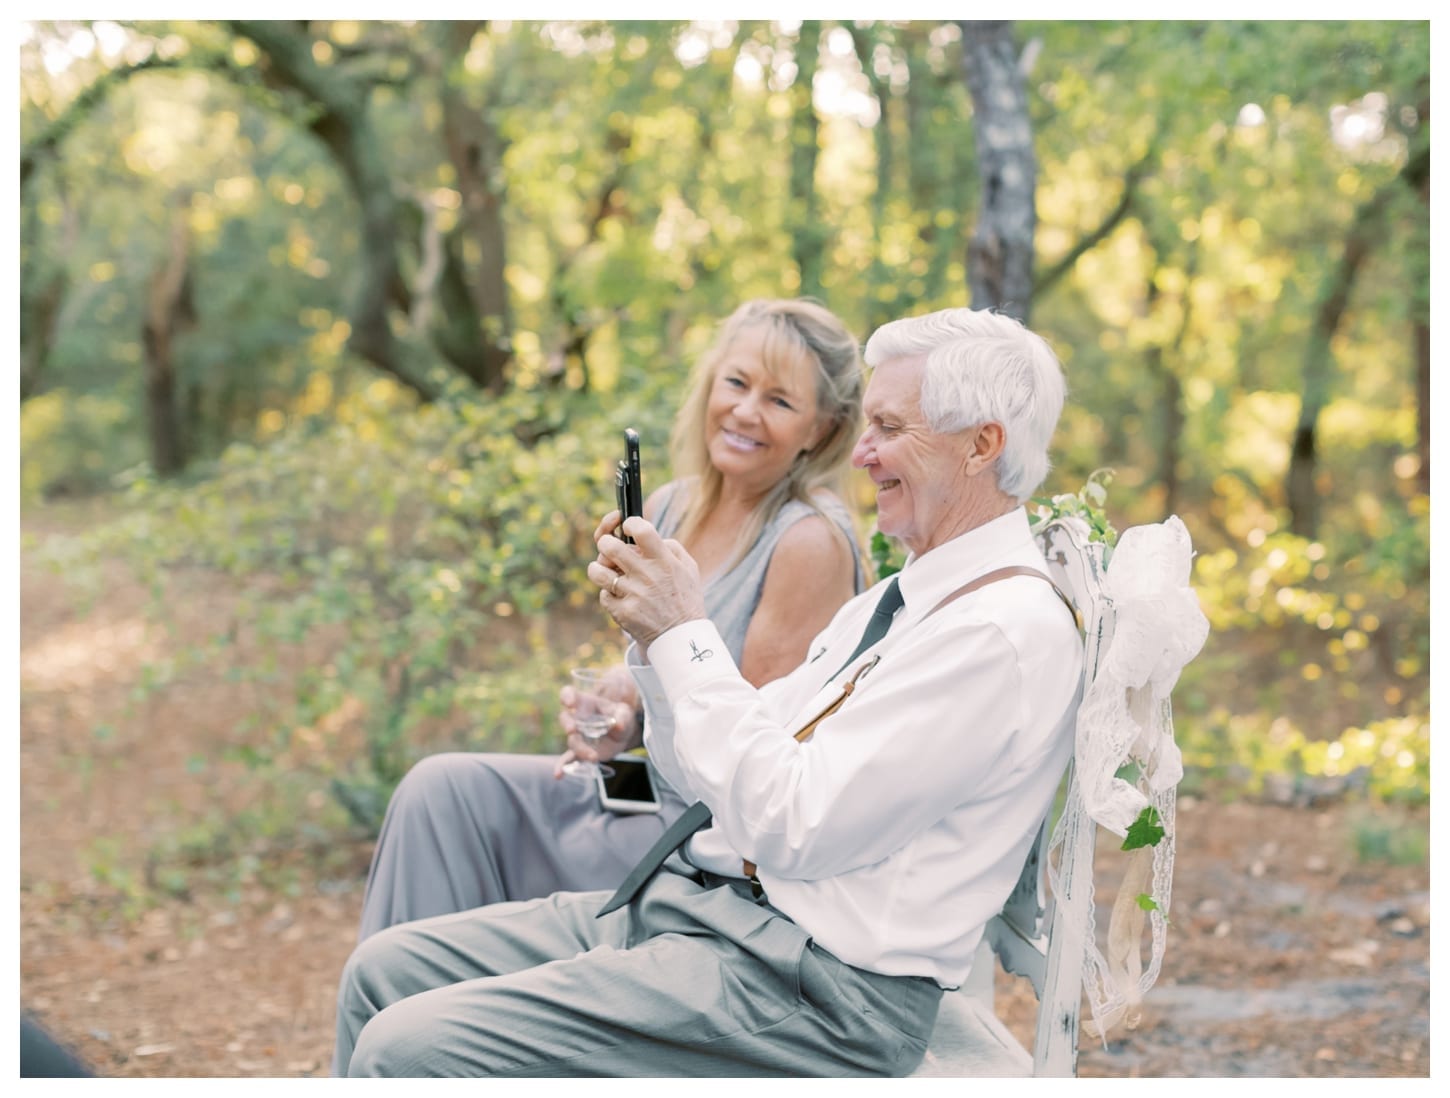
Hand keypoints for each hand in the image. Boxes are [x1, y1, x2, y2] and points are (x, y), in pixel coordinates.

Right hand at [552, 664, 638, 778]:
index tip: (569, 702)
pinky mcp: (581, 751)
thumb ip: (622, 717)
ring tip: (593, 757)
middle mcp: (577, 718)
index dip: (567, 696)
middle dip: (567, 723)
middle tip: (572, 729)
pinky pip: (569, 758)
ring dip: (580, 749)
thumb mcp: (624, 713)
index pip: (569, 694)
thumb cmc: (621, 716)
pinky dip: (563, 766)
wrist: (624, 733)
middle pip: (565, 718)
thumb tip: (619, 726)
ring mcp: (578, 735)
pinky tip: (558, 775)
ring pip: (572, 741)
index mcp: (585, 702)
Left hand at [588, 511, 707, 647]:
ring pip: (597, 571)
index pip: (641, 530)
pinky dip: (609, 593)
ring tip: (605, 570)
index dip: (630, 523)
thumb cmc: (684, 598)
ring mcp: (632, 595)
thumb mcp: (689, 568)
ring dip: (598, 568)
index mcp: (664, 561)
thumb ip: (670, 546)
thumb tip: (645, 537)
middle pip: (609, 546)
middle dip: (605, 543)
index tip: (628, 527)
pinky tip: (619, 596)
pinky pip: (603, 594)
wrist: (682, 637)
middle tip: (609, 547)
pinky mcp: (622, 613)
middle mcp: (647, 576)